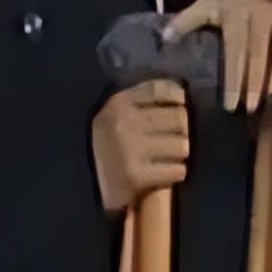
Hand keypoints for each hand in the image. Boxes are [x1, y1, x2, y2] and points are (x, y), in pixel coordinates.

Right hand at [92, 80, 189, 213]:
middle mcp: (123, 122)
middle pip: (178, 117)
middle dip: (179, 130)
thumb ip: (141, 101)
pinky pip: (177, 170)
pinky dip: (174, 173)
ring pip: (182, 145)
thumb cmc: (107, 146)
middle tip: (169, 140)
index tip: (179, 105)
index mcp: (117, 103)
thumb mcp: (115, 115)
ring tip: (165, 158)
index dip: (177, 97)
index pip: (160, 89)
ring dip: (178, 154)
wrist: (88, 182)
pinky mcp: (136, 175)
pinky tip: (161, 174)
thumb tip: (180, 93)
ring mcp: (130, 149)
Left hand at [163, 0, 271, 113]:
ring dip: (267, 82)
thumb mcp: (204, 5)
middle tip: (246, 109)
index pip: (234, 52)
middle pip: (255, 58)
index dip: (233, 79)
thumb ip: (185, 21)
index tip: (229, 103)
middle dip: (251, 86)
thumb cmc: (226, 2)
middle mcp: (258, 19)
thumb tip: (165, 39)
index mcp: (234, 16)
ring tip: (259, 104)